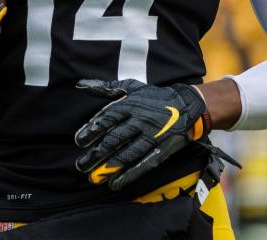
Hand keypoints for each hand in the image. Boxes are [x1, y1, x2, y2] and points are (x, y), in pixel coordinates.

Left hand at [74, 79, 210, 191]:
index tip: (79, 141)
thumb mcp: (131, 87)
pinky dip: (130, 174)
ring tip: (94, 178)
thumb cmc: (154, 96)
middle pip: (115, 139)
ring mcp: (152, 135)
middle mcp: (140, 120)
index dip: (92, 130)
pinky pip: (144, 163)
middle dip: (96, 154)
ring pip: (128, 153)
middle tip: (81, 165)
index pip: (107, 118)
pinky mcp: (161, 149)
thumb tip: (80, 84)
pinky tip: (116, 183)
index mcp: (131, 104)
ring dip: (110, 167)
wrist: (187, 105)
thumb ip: (105, 87)